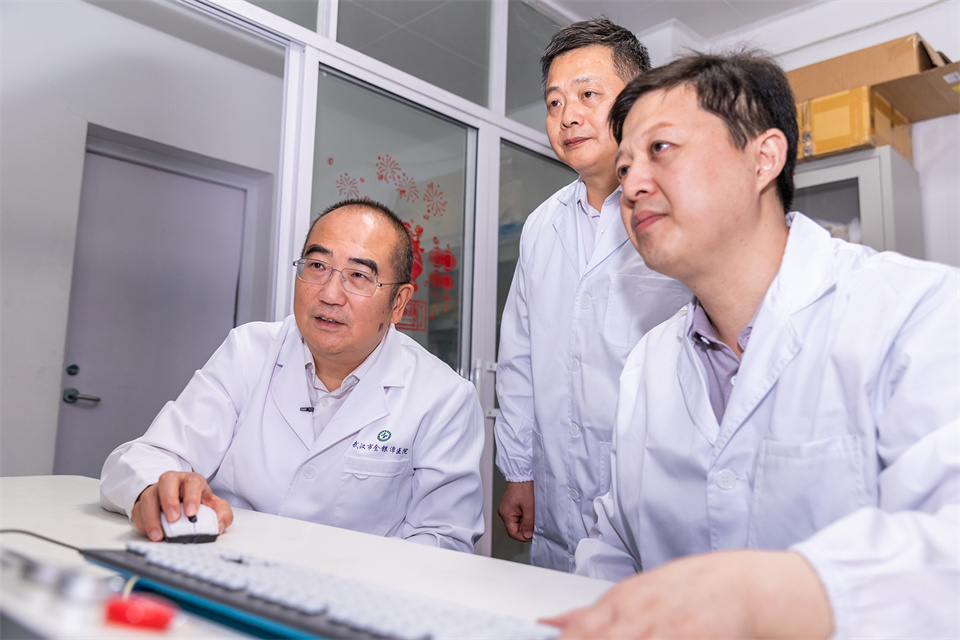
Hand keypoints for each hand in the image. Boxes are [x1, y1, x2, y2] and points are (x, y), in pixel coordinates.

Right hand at [131, 471, 232, 541]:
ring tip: (159, 534)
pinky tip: (150, 534)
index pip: (192, 482)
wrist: (182, 503)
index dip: (192, 496)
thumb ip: (223, 515)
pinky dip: (142, 523)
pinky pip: (137, 510)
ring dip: (152, 516)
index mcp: (192, 480)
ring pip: (148, 496)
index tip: (192, 513)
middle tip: (173, 519)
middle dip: (169, 500)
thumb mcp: (216, 507)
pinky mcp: (142, 503)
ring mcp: (155, 491)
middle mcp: (172, 482)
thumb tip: (219, 527)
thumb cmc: (199, 504)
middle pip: (166, 481)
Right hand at [498, 480, 533, 541]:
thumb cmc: (524, 487)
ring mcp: (506, 508)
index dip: (523, 536)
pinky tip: (529, 509)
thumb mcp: (529, 507)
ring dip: (525, 521)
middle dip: (525, 527)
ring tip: (532, 513)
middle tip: (535, 522)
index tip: (532, 535)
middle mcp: (504, 512)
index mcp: (506, 514)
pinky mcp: (510, 504)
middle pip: (514, 528)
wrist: (522, 474)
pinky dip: (524, 515)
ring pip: (516, 521)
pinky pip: (516, 515)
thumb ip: (528, 523)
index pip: (513, 533)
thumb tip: (527, 535)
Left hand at [545, 550, 832, 638]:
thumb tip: (552, 622)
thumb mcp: (639, 591)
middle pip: (596, 637)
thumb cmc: (692, 588)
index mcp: (624, 599)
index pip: (580, 627)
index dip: (564, 638)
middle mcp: (640, 614)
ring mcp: (665, 630)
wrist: (746, 587)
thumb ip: (595, 612)